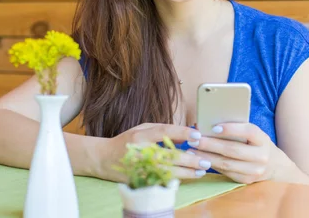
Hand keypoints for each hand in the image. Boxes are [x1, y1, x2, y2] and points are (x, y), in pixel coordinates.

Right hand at [97, 123, 212, 181]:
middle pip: (168, 155)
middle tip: (205, 160)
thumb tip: (186, 134)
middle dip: (190, 159)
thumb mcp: (142, 129)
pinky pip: (160, 180)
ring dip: (186, 172)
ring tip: (200, 171)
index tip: (198, 135)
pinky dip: (176, 179)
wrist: (103, 158)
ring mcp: (138, 167)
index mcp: (140, 135)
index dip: (182, 133)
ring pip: (167, 171)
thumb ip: (162, 130)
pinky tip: (187, 177)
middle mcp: (139, 151)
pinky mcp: (138, 179)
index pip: (164, 131)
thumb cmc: (126, 141)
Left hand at [188, 123, 296, 183]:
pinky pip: (226, 173)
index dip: (231, 129)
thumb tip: (209, 123)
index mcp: (262, 139)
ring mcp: (255, 171)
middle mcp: (261, 156)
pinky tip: (200, 160)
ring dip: (206, 156)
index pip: (248, 131)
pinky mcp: (247, 181)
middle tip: (194, 139)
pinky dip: (212, 166)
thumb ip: (238, 129)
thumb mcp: (254, 134)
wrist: (274, 165)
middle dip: (210, 144)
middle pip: (233, 150)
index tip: (214, 127)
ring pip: (227, 164)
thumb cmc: (257, 144)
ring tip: (192, 150)